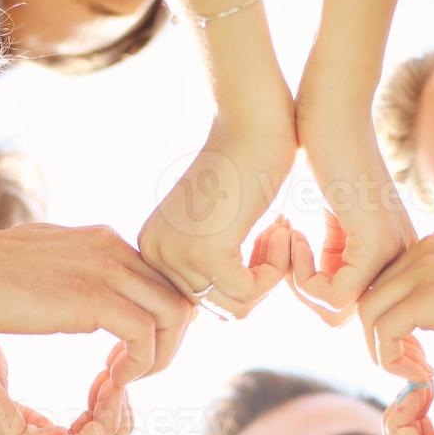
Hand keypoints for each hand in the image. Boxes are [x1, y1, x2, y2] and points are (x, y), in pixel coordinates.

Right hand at [0, 220, 192, 385]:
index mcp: (102, 242)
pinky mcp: (91, 297)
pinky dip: (136, 366)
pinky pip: (145, 335)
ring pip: (175, 315)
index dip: (158, 325)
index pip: (164, 281)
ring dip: (157, 357)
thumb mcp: (39, 271)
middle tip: (129, 376)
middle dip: (167, 343)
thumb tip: (75, 299)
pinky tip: (107, 383)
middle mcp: (112, 247)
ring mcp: (105, 268)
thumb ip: (68, 281)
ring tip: (119, 384)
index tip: (123, 358)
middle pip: (181, 295)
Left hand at [138, 118, 295, 319]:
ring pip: (234, 306)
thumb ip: (208, 264)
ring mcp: (177, 254)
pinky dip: (275, 270)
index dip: (242, 282)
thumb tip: (222, 313)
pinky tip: (281, 232)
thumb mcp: (214, 225)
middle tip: (276, 238)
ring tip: (279, 234)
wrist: (254, 122)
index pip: (200, 301)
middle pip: (216, 308)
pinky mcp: (205, 253)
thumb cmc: (246, 164)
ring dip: (268, 276)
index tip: (265, 245)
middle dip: (257, 282)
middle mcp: (154, 253)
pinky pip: (248, 292)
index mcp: (152, 248)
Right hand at [290, 114, 416, 325]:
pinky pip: (334, 296)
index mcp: (393, 256)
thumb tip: (321, 294)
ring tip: (289, 243)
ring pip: (338, 313)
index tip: (290, 257)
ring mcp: (391, 253)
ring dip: (299, 286)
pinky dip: (302, 278)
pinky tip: (293, 239)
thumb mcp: (336, 222)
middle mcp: (400, 260)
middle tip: (286, 251)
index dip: (312, 296)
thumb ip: (335, 257)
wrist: (331, 113)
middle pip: (344, 318)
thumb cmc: (324, 156)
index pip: (353, 312)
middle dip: (304, 296)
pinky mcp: (375, 244)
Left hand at [358, 230, 433, 376]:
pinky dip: (393, 360)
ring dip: (385, 352)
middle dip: (383, 339)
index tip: (418, 353)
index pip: (385, 283)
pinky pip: (384, 330)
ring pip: (369, 313)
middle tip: (414, 368)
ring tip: (418, 374)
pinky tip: (425, 375)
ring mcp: (425, 267)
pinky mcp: (429, 295)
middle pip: (371, 296)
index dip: (391, 323)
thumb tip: (430, 317)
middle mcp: (425, 247)